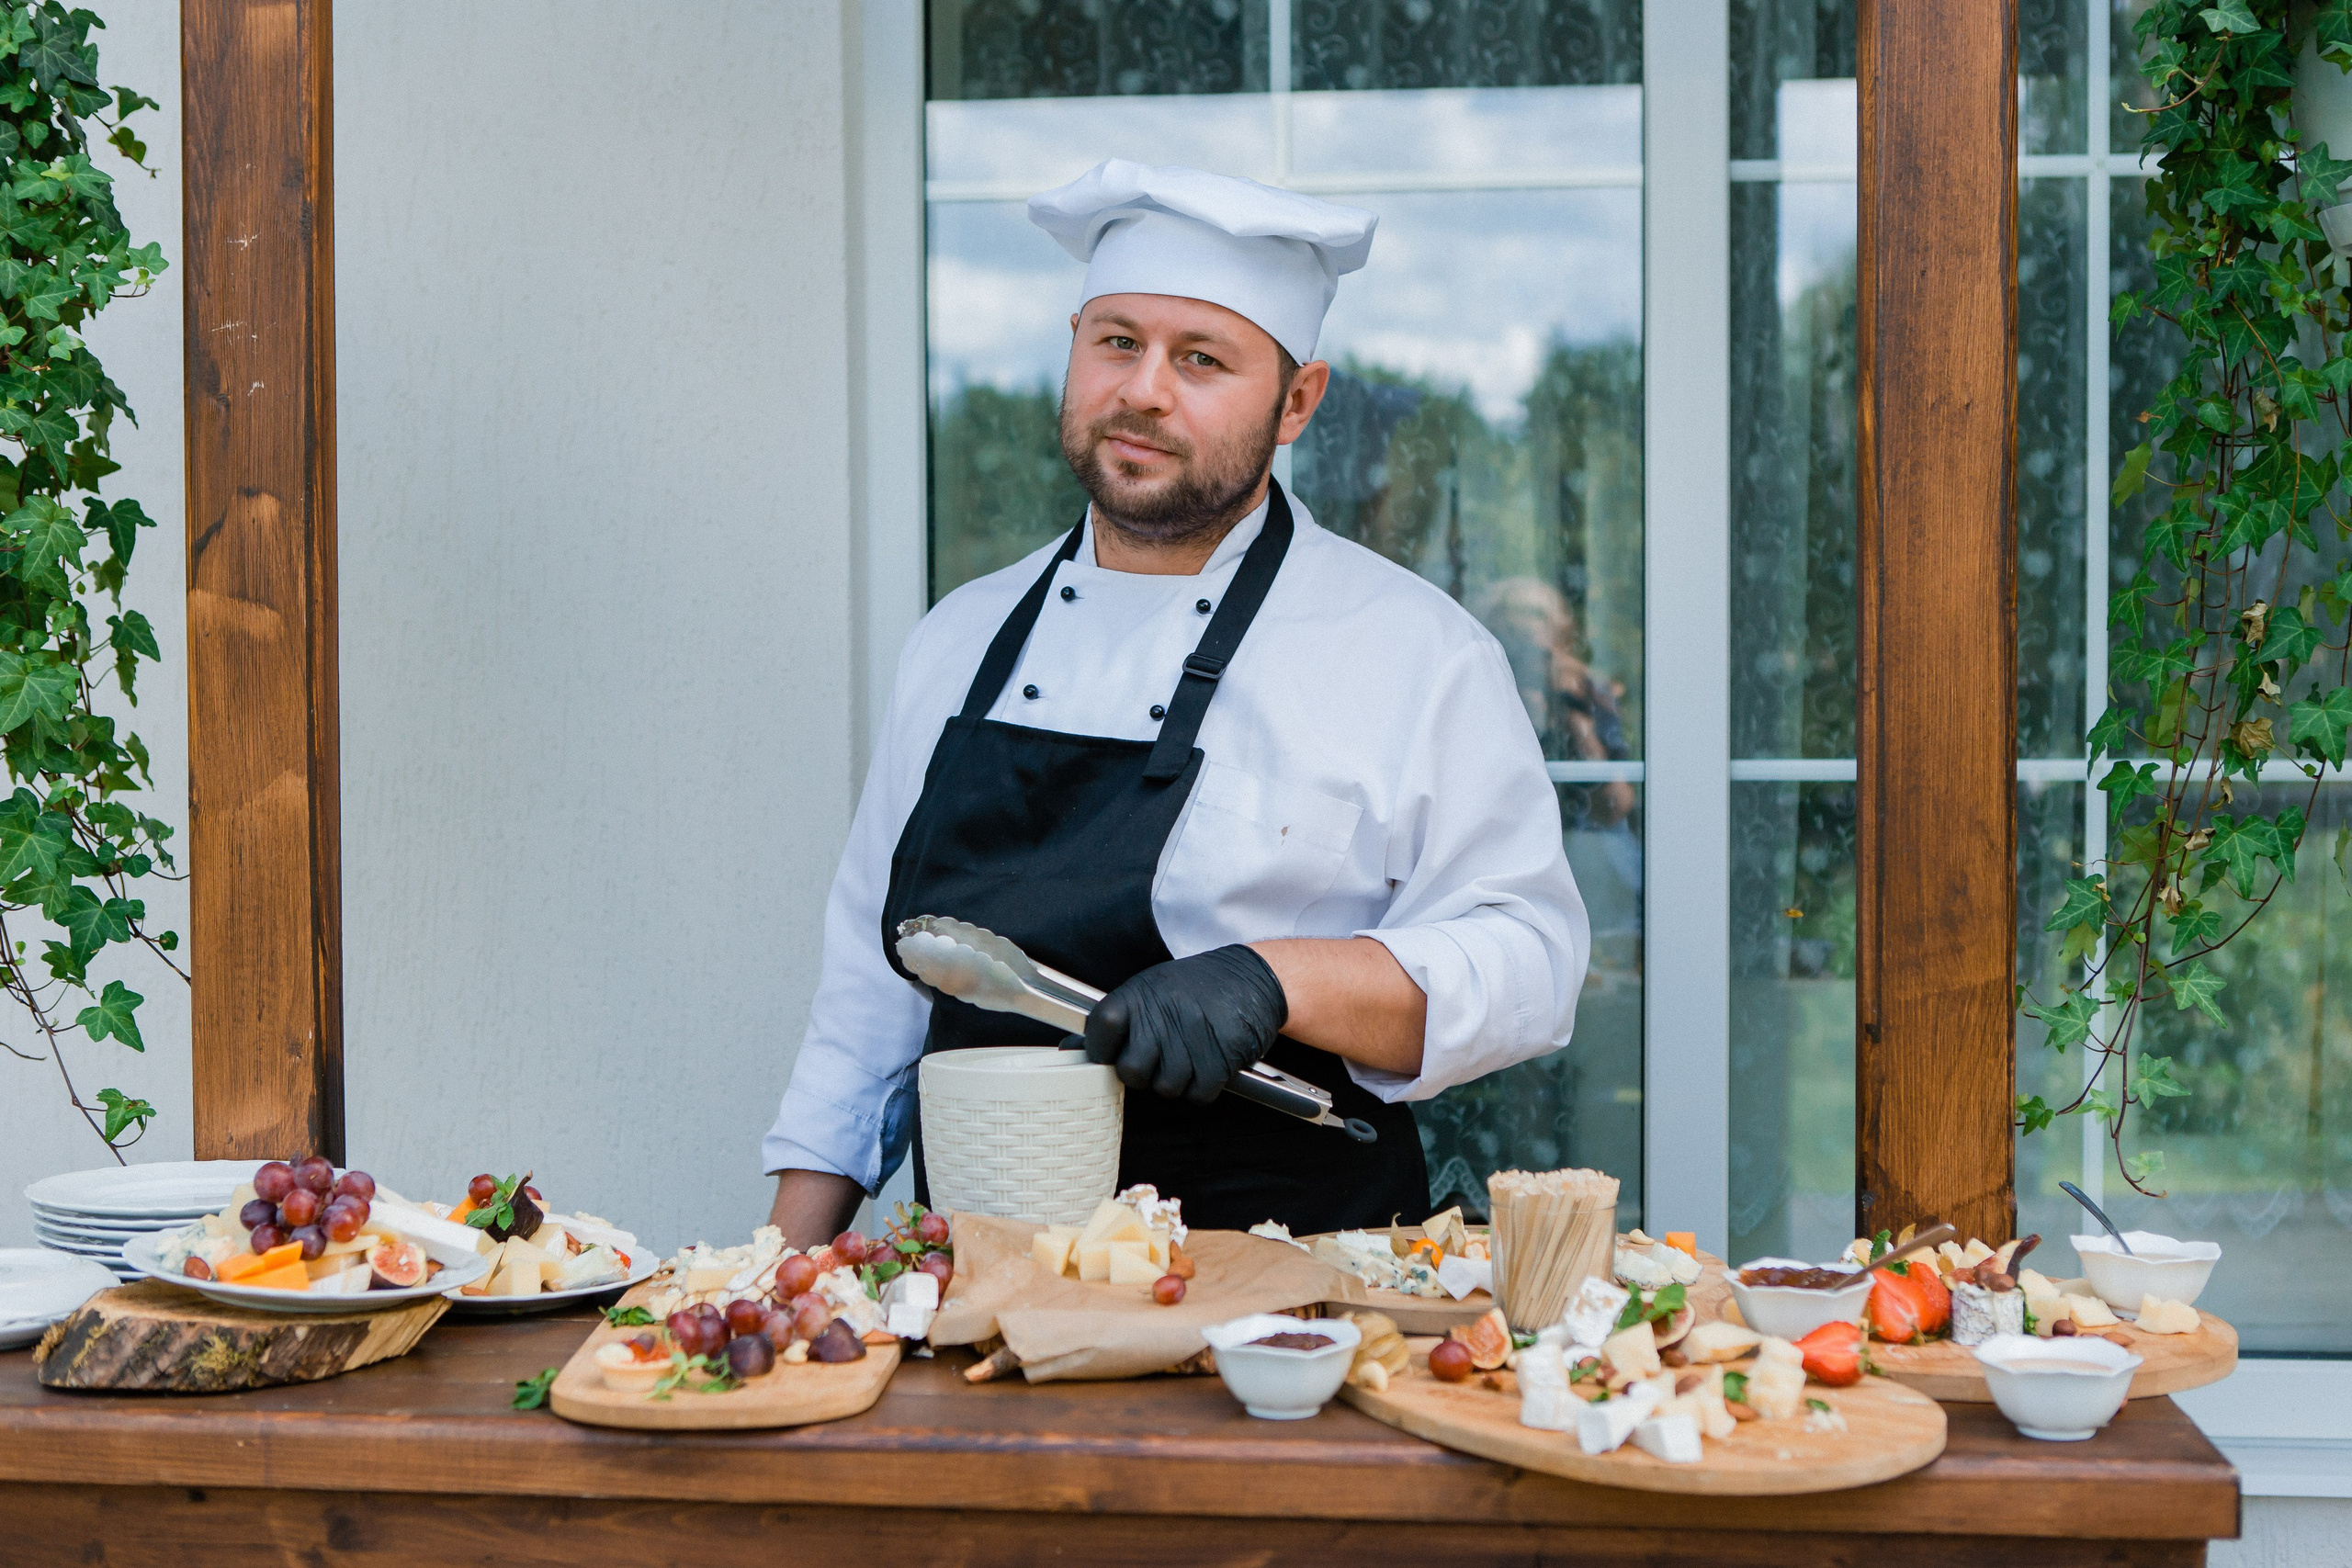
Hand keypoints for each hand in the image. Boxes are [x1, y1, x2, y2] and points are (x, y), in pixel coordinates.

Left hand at [1080, 946, 1287, 1104]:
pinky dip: (1202, 1086)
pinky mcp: (1220, 1060)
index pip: (1100, 1029)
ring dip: (1176, 1080)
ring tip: (1189, 1053)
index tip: (1112, 1052)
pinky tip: (1208, 1061)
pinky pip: (1197, 1095)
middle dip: (1143, 1073)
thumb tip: (1070, 1049)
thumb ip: (1112, 1021)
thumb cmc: (1193, 989)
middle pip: (1131, 1072)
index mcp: (1139, 995)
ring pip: (1165, 1088)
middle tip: (1159, 1056)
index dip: (1101, 1049)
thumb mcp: (1149, 990)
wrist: (1253, 979)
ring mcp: (1193, 1039)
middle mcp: (1164, 1016)